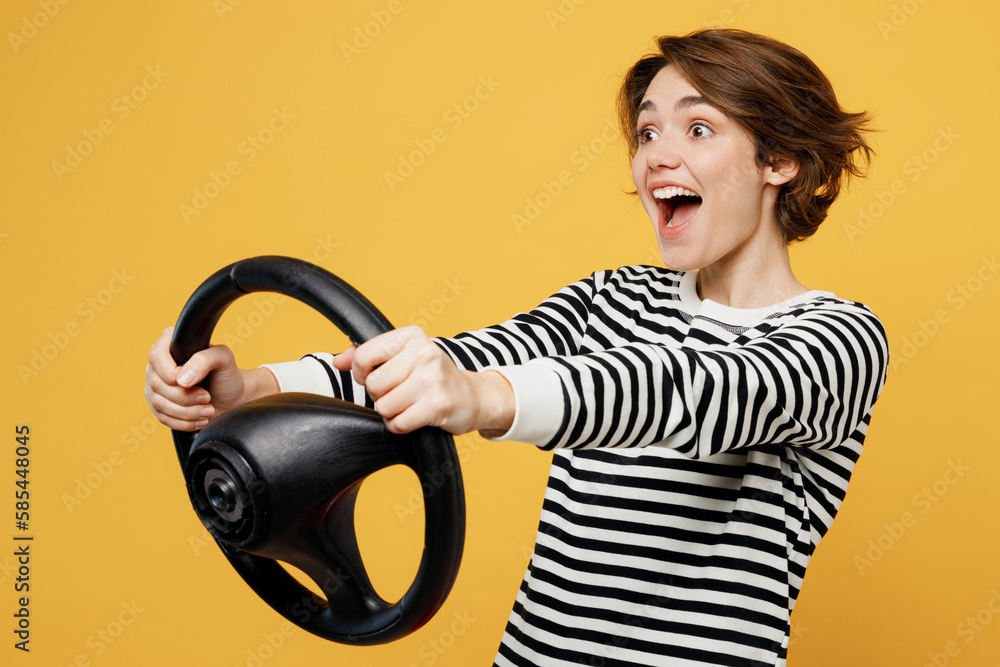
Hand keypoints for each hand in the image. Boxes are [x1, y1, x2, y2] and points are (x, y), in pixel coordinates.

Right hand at [144, 326, 277, 430]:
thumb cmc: (226, 374)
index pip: (156, 356)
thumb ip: (204, 360)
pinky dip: (183, 422)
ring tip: (208, 410)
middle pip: (157, 384)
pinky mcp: (159, 405)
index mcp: (170, 345)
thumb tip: (181, 380)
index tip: (196, 381)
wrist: (232, 397)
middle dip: (185, 397)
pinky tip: (200, 419)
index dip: (172, 373)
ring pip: (159, 403)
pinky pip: (162, 418)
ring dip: (187, 411)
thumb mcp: (223, 358)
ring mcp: (156, 386)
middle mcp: (158, 365)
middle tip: (207, 397)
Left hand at [332, 325, 513, 435]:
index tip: (375, 376)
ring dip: (392, 412)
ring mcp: (432, 379)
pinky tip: (415, 416)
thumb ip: (369, 356)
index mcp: (411, 336)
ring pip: (384, 406)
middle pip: (374, 385)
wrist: (472, 397)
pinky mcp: (437, 405)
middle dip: (381, 395)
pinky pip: (397, 423)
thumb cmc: (432, 377)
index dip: (362, 373)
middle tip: (400, 392)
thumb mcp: (404, 357)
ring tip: (410, 404)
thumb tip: (337, 361)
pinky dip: (400, 425)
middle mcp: (424, 353)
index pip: (365, 356)